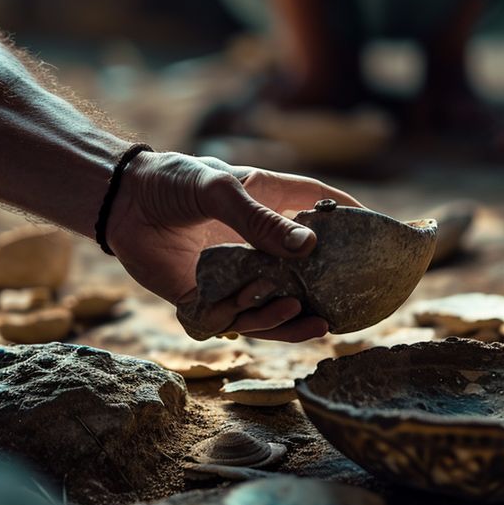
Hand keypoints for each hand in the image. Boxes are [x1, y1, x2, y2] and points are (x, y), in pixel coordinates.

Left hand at [105, 151, 361, 341]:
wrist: (121, 202)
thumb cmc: (174, 181)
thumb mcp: (222, 190)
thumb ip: (261, 220)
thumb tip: (309, 247)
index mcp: (270, 205)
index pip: (321, 209)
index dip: (352, 220)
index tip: (382, 233)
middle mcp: (257, 244)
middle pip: (304, 272)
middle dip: (328, 292)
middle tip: (352, 308)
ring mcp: (235, 272)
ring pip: (273, 305)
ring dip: (292, 318)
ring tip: (314, 323)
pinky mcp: (207, 296)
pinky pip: (235, 318)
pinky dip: (252, 320)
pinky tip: (267, 314)